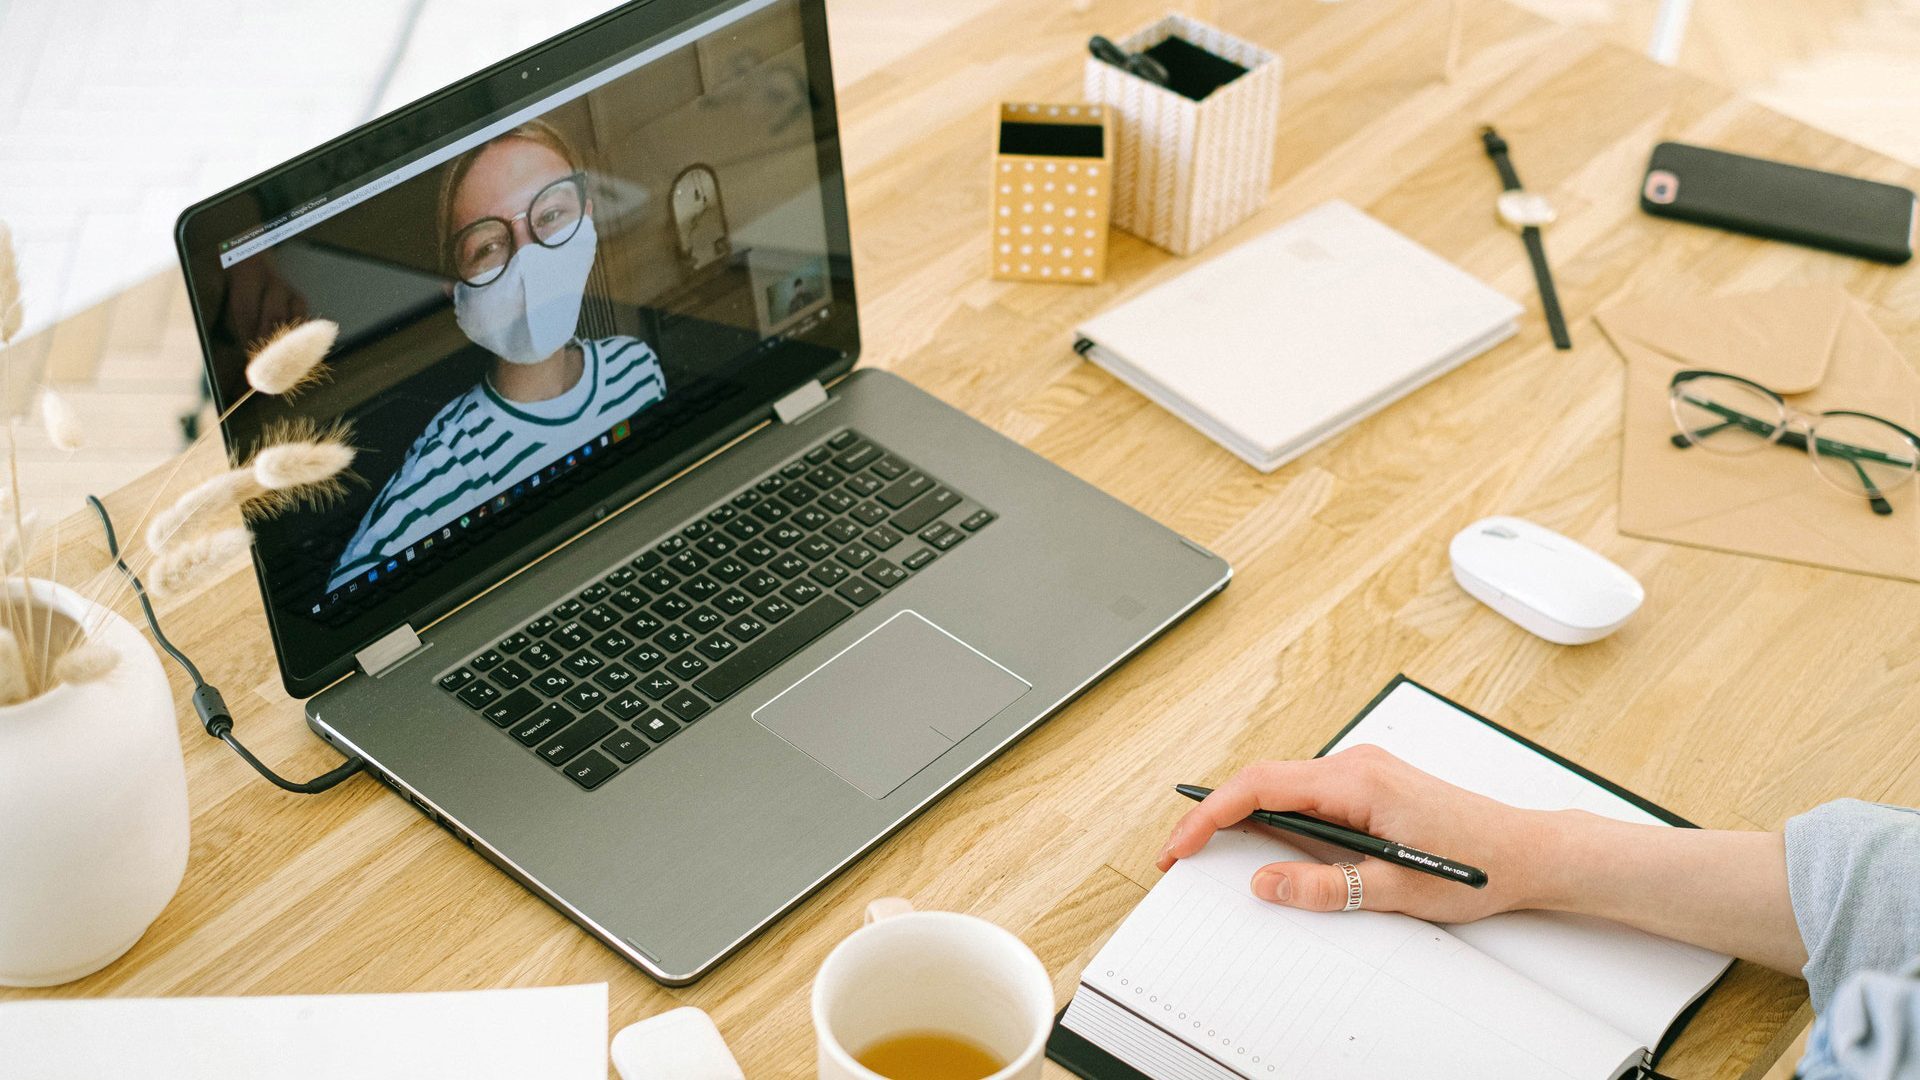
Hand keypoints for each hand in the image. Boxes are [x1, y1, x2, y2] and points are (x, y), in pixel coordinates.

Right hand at [1157, 745, 1555, 923]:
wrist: (1526, 851)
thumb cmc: (1477, 864)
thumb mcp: (1393, 888)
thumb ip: (1323, 887)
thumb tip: (1265, 884)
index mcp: (1357, 780)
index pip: (1261, 787)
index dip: (1210, 814)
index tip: (1182, 844)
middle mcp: (1356, 766)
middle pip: (1263, 782)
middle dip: (1216, 817)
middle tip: (1181, 854)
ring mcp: (1362, 773)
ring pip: (1283, 787)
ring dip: (1245, 817)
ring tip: (1212, 850)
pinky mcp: (1369, 786)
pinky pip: (1306, 795)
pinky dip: (1275, 816)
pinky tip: (1265, 842)